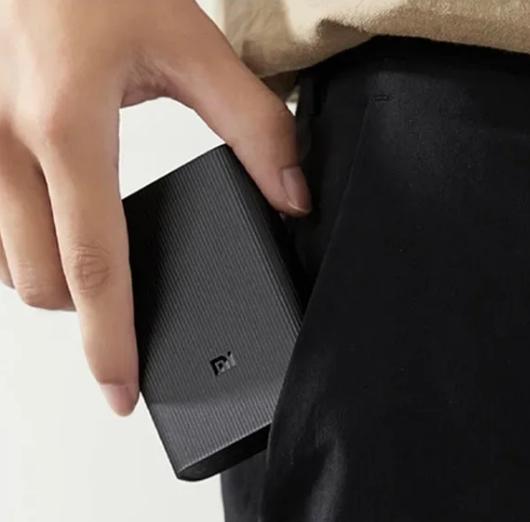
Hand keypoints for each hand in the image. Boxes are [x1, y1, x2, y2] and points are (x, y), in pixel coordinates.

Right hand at [0, 0, 310, 415]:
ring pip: (4, 266)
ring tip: (96, 267)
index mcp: (69, 128)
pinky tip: (55, 231)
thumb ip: (255, 127)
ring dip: (54, 281)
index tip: (121, 391)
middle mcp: (5, 145)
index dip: (109, 343)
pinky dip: (22, 250)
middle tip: (124, 312)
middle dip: (87, 314)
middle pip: (42, 283)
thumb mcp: (193, 47)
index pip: (96, 268)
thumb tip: (291, 196)